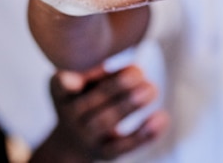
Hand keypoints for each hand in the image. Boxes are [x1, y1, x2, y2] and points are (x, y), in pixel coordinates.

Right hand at [45, 64, 167, 160]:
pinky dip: (144, 134)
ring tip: (152, 89)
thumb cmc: (86, 96)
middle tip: (141, 72)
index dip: (71, 80)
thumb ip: (104, 71)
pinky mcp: (103, 153)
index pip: (61, 84)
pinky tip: (162, 118)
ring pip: (106, 122)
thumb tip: (135, 71)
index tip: (94, 69)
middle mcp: (68, 116)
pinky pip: (123, 146)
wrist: (71, 141)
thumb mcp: (84, 80)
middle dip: (118, 86)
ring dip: (130, 105)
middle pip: (91, 102)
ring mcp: (85, 137)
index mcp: (60, 91)